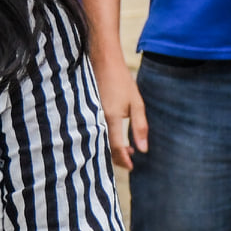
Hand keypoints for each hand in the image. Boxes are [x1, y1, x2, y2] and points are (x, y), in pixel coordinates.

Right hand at [93, 53, 147, 170]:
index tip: (132, 167)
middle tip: (131, 158)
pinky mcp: (88, 113)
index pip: (117, 147)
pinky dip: (106, 139)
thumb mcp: (137, 104)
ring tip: (128, 148)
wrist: (103, 63)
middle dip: (118, 157)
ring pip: (100, 141)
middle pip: (106, 148)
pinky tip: (116, 137)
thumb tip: (143, 150)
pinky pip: (95, 132)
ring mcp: (90, 117)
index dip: (125, 160)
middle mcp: (98, 120)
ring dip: (113, 148)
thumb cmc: (122, 82)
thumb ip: (140, 127)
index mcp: (111, 118)